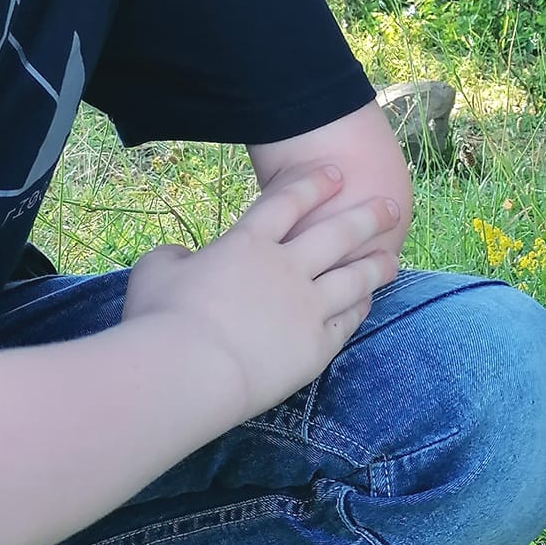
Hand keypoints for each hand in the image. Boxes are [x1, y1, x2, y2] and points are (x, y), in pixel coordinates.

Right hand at [120, 164, 400, 421]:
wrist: (187, 371)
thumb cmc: (160, 318)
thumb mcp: (154, 271)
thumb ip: (174, 258)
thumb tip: (181, 259)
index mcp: (248, 243)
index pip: (288, 203)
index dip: (314, 185)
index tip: (335, 173)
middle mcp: (286, 268)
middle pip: (338, 234)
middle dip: (367, 216)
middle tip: (391, 205)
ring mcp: (307, 307)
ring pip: (355, 278)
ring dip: (376, 265)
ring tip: (391, 257)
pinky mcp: (315, 347)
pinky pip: (347, 321)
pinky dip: (359, 308)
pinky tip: (367, 303)